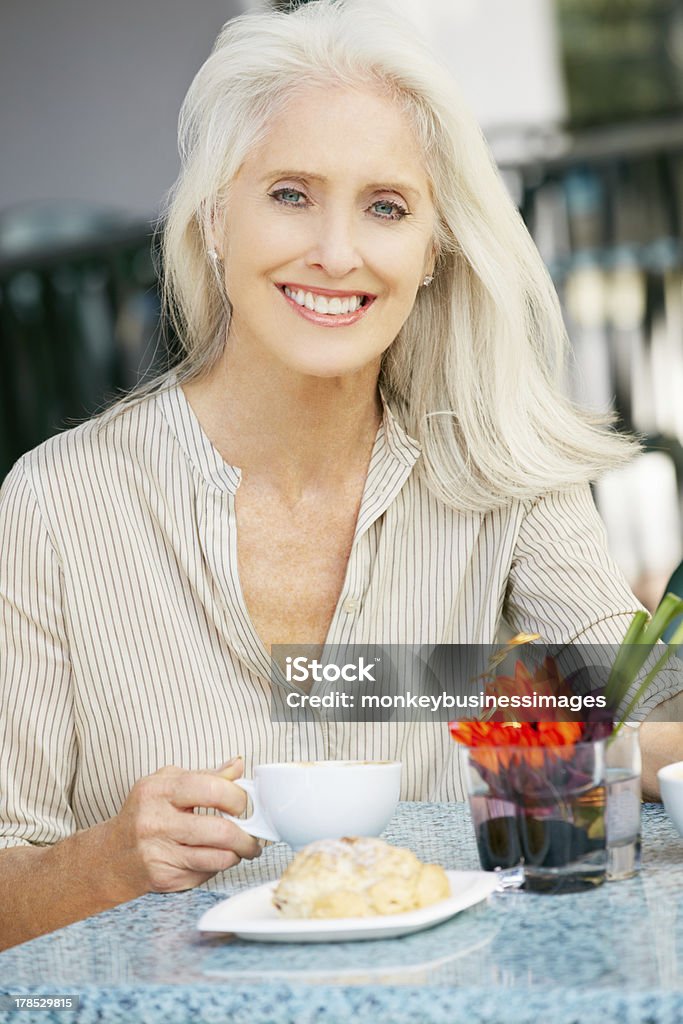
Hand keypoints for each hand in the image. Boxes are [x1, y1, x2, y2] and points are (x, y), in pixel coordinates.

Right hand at [102, 756, 260, 898]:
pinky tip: (214, 858)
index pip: (212, 789)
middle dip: (247, 836)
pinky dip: (217, 866)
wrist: (111, 856)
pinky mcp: (164, 877)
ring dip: (238, 854)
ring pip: (218, 857)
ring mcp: (158, 852)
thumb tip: (237, 766)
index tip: (244, 804)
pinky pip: (206, 873)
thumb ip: (205, 775)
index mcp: (159, 790)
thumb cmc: (144, 814)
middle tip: (254, 836)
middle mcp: (156, 821)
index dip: (238, 798)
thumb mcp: (167, 784)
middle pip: (220, 830)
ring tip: (242, 848)